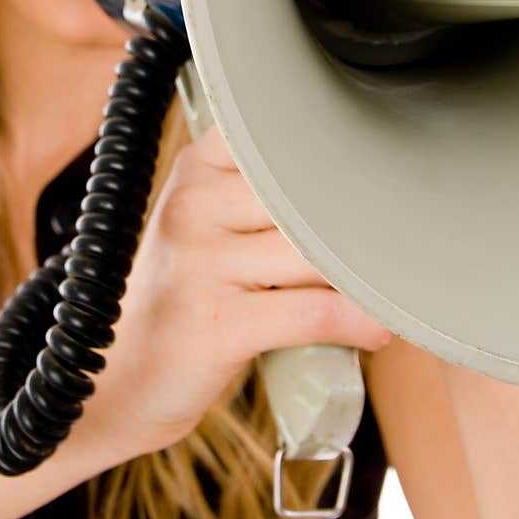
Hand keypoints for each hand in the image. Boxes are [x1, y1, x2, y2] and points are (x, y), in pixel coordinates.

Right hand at [81, 123, 390, 460]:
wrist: (116, 382)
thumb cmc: (180, 300)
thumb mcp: (204, 227)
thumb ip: (263, 195)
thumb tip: (366, 186)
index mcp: (195, 168)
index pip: (283, 135)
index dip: (337, 155)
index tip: (379, 169)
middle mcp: (193, 205)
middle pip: (309, 196)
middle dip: (360, 223)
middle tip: (402, 239)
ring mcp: (200, 264)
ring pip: (318, 252)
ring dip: (366, 275)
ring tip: (391, 286)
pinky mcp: (216, 324)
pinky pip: (313, 312)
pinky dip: (358, 322)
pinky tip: (375, 331)